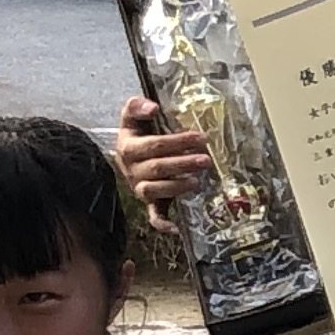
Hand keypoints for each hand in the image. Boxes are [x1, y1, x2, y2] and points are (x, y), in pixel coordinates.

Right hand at [114, 93, 209, 216]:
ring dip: (176, 186)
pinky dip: (162, 223)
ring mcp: (139, 188)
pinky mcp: (149, 203)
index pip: (154, 145)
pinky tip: (176, 228)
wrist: (128, 154)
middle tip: (206, 160)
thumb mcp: (133, 117)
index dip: (177, 142)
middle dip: (182, 163)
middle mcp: (132, 170)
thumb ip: (137, 106)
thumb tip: (152, 107)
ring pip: (154, 190)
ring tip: (198, 181)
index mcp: (128, 148)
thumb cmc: (138, 134)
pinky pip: (152, 216)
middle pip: (157, 168)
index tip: (200, 138)